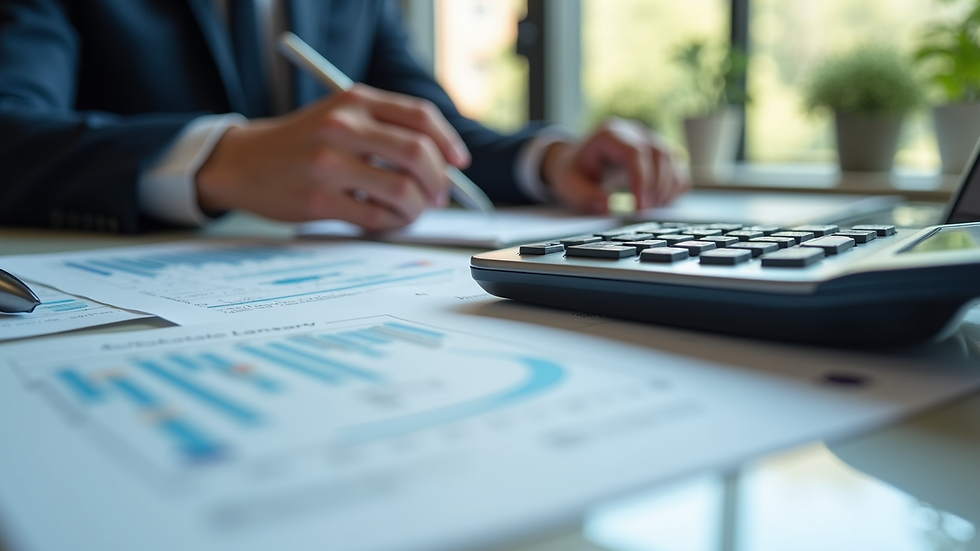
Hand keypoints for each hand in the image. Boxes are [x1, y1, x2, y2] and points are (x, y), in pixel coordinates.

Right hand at [196, 84, 470, 230]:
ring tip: (411, 212)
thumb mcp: (340, 115)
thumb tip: (443, 164)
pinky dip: (392, 224)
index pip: (420, 117)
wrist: (242, 162)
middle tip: (439, 196)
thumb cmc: (302, 143)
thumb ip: (385, 129)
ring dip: (418, 209)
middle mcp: (343, 126)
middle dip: (438, 182)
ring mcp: (329, 164)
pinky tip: (386, 221)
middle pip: (417, 155)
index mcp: (354, 100)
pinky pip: (377, 218)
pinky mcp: (319, 200)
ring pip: (403, 191)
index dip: (448, 142)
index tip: (459, 163)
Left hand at [541, 118, 689, 213]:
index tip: (641, 208)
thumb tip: (607, 205)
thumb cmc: (574, 172)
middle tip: (647, 212)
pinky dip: (676, 186)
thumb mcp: (569, 185)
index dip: (642, 181)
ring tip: (653, 209)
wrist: (577, 162)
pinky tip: (662, 202)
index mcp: (610, 134)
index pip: (635, 153)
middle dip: (657, 187)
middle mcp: (634, 132)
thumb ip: (585, 196)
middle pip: (659, 154)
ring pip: (672, 158)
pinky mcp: (659, 153)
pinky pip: (678, 166)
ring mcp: (649, 140)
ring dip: (668, 187)